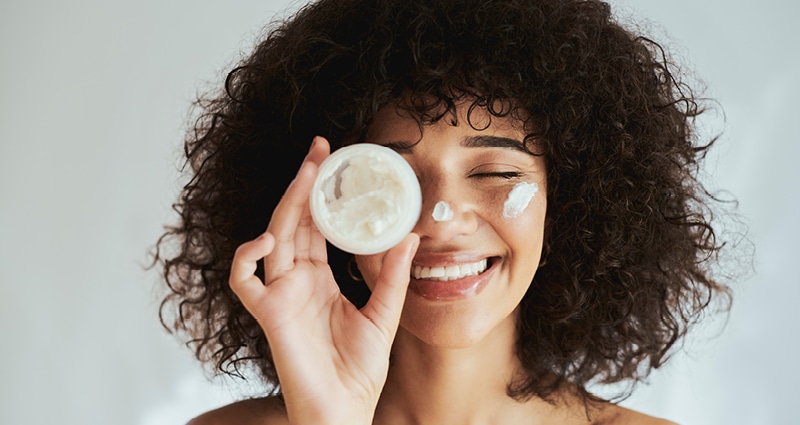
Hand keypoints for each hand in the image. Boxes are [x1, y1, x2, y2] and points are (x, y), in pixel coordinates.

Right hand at [229, 136, 419, 424]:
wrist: (345, 408)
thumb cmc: (359, 370)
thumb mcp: (384, 314)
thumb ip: (392, 276)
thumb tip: (411, 237)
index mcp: (320, 278)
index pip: (317, 227)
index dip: (322, 195)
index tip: (335, 164)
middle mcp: (297, 281)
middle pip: (294, 222)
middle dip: (304, 184)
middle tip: (319, 150)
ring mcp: (280, 294)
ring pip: (274, 237)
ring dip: (287, 204)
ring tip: (306, 173)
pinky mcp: (268, 313)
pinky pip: (244, 279)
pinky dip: (247, 256)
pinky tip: (269, 238)